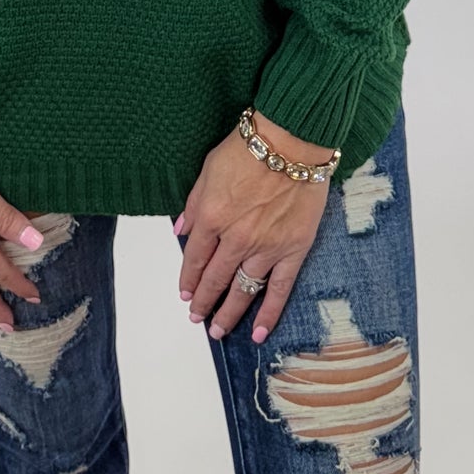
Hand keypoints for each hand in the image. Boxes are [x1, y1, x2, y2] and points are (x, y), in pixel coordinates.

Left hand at [176, 110, 333, 343]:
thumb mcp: (208, 169)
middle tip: (196, 317)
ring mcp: (265, 248)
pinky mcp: (293, 250)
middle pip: (215, 280)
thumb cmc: (249, 148)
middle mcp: (236, 239)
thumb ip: (194, 204)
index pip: (193, 258)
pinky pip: (278, 290)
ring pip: (242, 290)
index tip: (184, 294)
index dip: (187, 279)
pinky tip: (258, 332)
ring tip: (218, 330)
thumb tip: (180, 230)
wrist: (292, 141)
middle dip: (203, 302)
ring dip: (228, 314)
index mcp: (211, 218)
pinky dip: (268, 314)